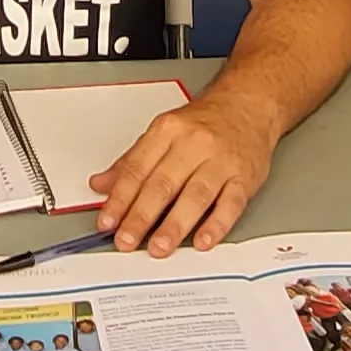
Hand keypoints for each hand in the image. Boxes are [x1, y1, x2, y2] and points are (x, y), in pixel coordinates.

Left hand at [91, 95, 276, 256]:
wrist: (249, 104)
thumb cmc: (204, 122)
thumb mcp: (163, 131)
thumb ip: (132, 161)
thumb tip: (101, 185)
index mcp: (168, 131)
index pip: (137, 169)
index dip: (119, 198)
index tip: (107, 222)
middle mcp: (194, 144)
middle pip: (162, 184)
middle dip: (141, 216)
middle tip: (126, 240)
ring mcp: (221, 161)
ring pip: (195, 196)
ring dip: (175, 225)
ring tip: (159, 247)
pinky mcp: (245, 177)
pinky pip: (231, 203)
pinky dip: (216, 224)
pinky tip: (203, 240)